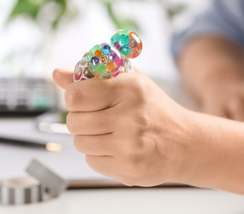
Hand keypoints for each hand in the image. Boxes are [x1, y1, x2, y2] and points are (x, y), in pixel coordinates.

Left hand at [52, 68, 194, 185]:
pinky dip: (99, 155)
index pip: (76, 96)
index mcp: (129, 89)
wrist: (185, 143)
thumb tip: (57, 74)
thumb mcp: (130, 83)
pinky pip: (92, 161)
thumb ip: (92, 77)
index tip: (80, 100)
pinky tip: (117, 148)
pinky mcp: (128, 168)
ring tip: (109, 133)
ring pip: (80, 143)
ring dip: (89, 138)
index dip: (73, 98)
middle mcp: (129, 117)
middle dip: (80, 119)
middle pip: (74, 122)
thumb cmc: (155, 111)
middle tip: (96, 117)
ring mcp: (129, 145)